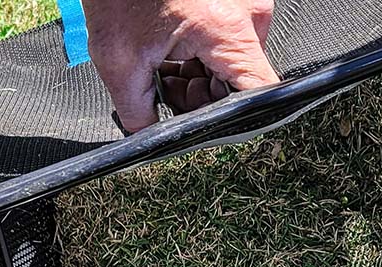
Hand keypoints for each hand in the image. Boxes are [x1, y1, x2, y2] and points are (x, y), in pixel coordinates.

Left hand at [84, 0, 277, 132]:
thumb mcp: (119, 60)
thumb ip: (138, 114)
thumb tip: (150, 139)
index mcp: (228, 32)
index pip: (261, 96)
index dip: (237, 120)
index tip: (211, 123)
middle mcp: (246, 15)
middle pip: (241, 85)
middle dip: (204, 98)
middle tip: (169, 90)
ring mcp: (242, 4)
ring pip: (232, 66)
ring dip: (198, 77)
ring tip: (164, 67)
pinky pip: (227, 43)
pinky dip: (198, 54)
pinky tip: (171, 52)